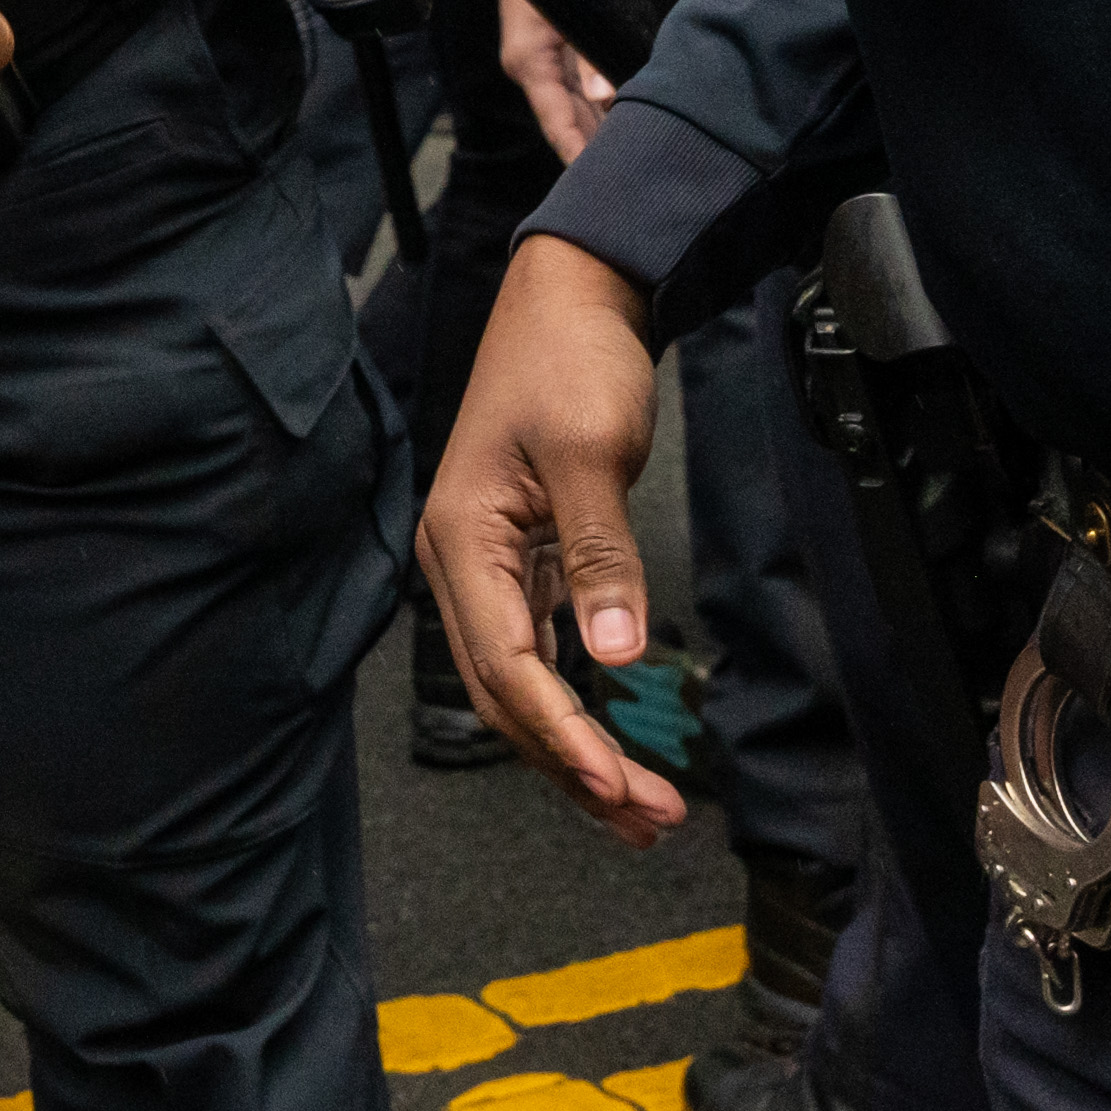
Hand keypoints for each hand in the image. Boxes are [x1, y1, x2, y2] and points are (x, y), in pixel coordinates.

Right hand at [420, 235, 686, 842]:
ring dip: (575, 748)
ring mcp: (489, 563)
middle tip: (648, 819)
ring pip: (521, 683)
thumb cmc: (568, 358)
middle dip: (572, 765)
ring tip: (638, 808)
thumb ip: (600, 558)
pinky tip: (611, 739)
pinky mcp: (522, 557)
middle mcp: (461, 562)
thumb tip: (613, 656)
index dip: (562, 736)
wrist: (571, 292)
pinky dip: (576, 704)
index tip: (620, 787)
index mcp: (461, 541)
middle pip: (506, 695)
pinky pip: (539, 652)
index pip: (506, 667)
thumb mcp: (589, 454)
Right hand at [499, 0, 614, 161]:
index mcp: (529, 62)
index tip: (591, 181)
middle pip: (563, 120)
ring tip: (624, 159)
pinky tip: (617, 124)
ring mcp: (544, 61)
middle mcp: (534, 68)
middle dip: (589, 148)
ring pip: (572, 107)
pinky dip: (595, 108)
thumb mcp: (579, 11)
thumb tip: (605, 99)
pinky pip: (575, 90)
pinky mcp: (557, 51)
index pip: (555, 120)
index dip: (574, 151)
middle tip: (622, 177)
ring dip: (594, 130)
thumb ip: (589, 58)